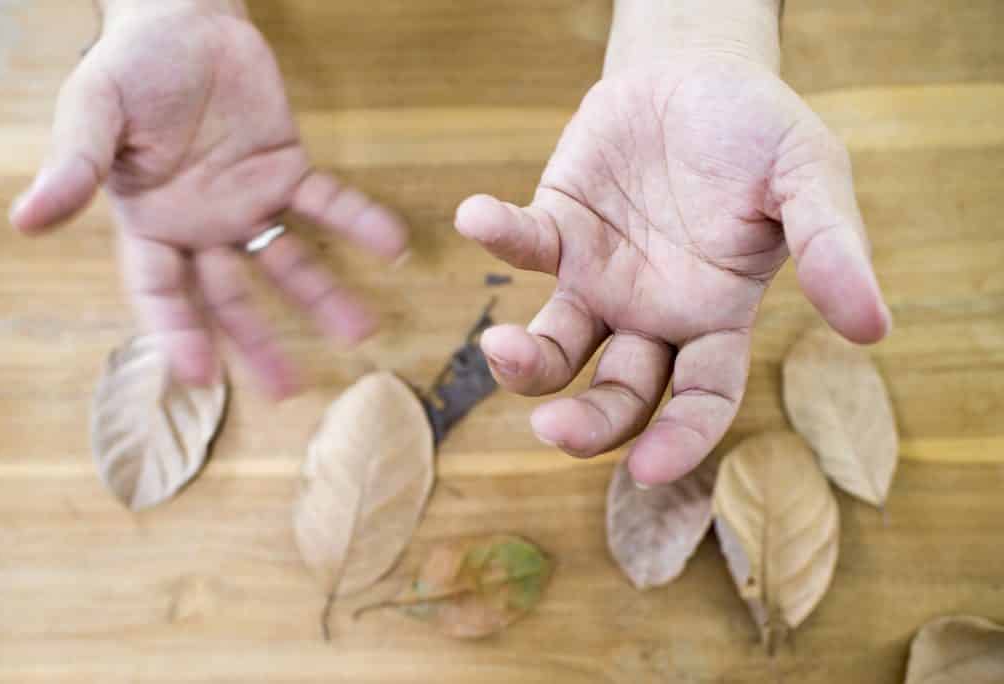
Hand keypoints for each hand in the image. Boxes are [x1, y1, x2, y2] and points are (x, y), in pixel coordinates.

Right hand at [9, 1, 406, 397]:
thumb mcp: (93, 111)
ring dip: (324, 297)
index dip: (178, 332)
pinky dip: (359, 223)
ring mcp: (249, 202)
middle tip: (290, 388)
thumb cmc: (130, 67)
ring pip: (288, 262)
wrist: (183, 20)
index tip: (201, 377)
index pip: (162, 292)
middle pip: (232, 296)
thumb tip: (26, 220)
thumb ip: (75, 166)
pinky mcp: (288, 170)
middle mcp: (203, 226)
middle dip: (259, 342)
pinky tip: (393, 247)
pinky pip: (327, 204)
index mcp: (151, 223)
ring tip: (362, 332)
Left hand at [455, 53, 890, 485]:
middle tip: (552, 429)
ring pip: (556, 345)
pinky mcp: (557, 227)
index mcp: (714, 315)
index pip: (700, 397)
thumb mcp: (808, 176)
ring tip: (500, 346)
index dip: (679, 438)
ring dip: (525, 360)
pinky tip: (477, 216)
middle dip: (586, 423)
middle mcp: (651, 312)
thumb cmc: (759, 132)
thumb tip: (873, 328)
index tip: (647, 468)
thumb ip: (832, 247)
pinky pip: (523, 244)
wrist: (698, 74)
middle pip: (617, 392)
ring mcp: (599, 275)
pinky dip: (499, 235)